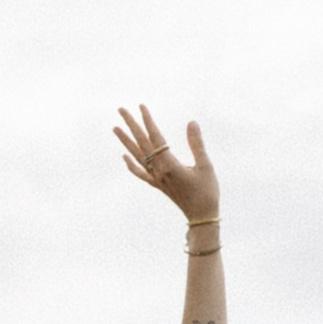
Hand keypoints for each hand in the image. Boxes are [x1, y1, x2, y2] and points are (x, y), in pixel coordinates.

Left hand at [115, 104, 217, 225]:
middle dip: (131, 125)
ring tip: (116, 128)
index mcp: (170, 165)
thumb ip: (197, 144)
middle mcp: (159, 171)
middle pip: (141, 144)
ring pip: (137, 156)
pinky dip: (131, 165)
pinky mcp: (158, 185)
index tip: (141, 106)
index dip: (148, 121)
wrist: (201, 217)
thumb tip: (191, 122)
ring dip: (126, 141)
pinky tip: (124, 156)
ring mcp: (156, 179)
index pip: (155, 138)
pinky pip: (141, 173)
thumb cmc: (207, 192)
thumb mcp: (205, 166)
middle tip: (121, 109)